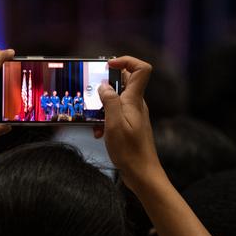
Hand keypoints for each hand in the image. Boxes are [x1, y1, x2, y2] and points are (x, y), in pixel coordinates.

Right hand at [93, 56, 159, 188]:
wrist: (142, 174)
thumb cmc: (130, 151)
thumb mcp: (114, 124)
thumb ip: (109, 102)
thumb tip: (105, 85)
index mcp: (135, 100)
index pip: (141, 69)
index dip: (126, 61)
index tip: (108, 66)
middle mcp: (136, 104)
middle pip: (125, 81)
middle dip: (106, 86)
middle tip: (93, 95)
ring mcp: (133, 115)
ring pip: (117, 100)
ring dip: (102, 107)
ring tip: (94, 121)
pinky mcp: (129, 125)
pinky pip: (115, 115)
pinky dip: (104, 120)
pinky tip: (98, 133)